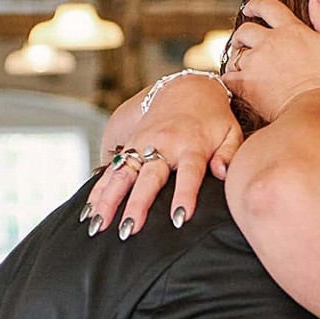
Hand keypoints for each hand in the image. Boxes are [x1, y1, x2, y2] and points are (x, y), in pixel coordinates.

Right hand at [83, 76, 241, 236]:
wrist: (187, 88)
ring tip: (98, 226)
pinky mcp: (129, 145)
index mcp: (192, 146)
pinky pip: (111, 169)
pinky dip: (98, 190)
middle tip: (130, 229)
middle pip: (149, 177)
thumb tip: (223, 173)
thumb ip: (229, 154)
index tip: (180, 218)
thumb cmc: (214, 118)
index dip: (184, 195)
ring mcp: (143, 144)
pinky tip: (89, 212)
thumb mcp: (230, 133)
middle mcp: (163, 145)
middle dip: (138, 203)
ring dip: (109, 200)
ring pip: (123, 174)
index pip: (189, 174)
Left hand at [220, 0, 319, 124]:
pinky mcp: (246, 83)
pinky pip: (227, 77)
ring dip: (236, 57)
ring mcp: (255, 62)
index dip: (256, 5)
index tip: (250, 8)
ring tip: (240, 64)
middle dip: (242, 34)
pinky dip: (228, 79)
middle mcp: (269, 42)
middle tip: (243, 41)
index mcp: (291, 29)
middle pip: (245, 29)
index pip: (268, 7)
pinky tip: (233, 83)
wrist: (315, 109)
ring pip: (235, 53)